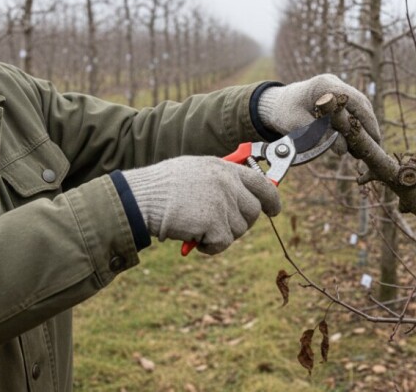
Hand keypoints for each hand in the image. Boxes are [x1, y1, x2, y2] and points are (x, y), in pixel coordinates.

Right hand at [122, 156, 280, 254]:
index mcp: (224, 167)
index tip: (274, 210)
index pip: (262, 182)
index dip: (272, 199)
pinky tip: (193, 239)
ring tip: (196, 227)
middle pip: (253, 211)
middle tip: (218, 227)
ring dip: (220, 235)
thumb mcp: (194, 172)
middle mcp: (227, 182)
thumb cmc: (161, 188)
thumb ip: (220, 181)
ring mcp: (222, 201)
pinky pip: (224, 243)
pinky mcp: (215, 222)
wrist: (141, 198)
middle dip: (240, 223)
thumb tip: (242, 199)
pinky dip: (210, 247)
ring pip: (239, 230)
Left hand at [258, 74, 380, 152]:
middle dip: (370, 126)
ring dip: (364, 126)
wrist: (275, 105)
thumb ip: (318, 135)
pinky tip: (358, 141)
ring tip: (367, 147)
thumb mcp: (296, 125)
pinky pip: (353, 111)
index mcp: (324, 85)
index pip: (354, 101)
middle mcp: (334, 84)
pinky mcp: (337, 98)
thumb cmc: (284, 113)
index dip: (367, 120)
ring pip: (359, 107)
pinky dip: (357, 125)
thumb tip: (342, 148)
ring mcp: (336, 89)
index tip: (374, 139)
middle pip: (361, 103)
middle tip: (375, 147)